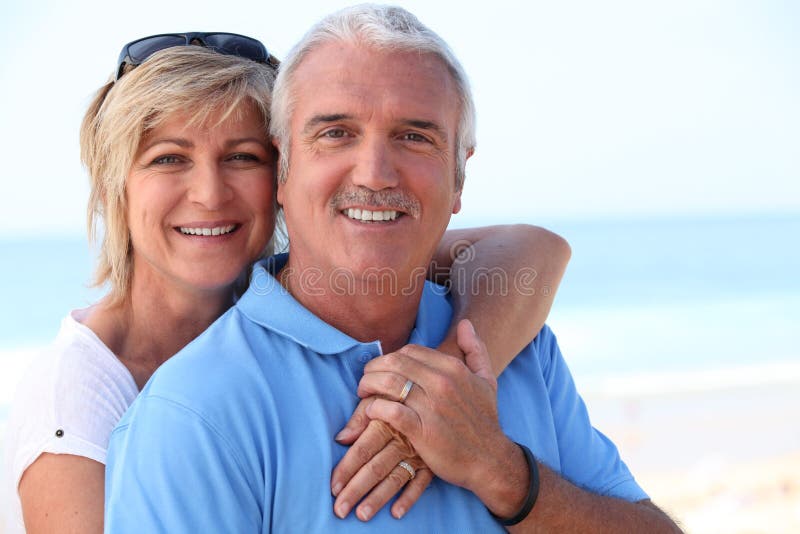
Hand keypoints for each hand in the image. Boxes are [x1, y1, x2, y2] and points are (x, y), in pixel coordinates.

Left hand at [331, 398, 433, 520]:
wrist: (447, 400)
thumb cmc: (406, 397)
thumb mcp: (385, 396)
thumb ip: (361, 415)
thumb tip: (341, 438)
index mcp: (387, 421)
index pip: (363, 448)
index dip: (347, 468)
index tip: (333, 487)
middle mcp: (402, 439)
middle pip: (376, 467)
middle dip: (356, 489)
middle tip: (340, 509)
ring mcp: (419, 452)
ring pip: (396, 478)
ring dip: (378, 498)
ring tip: (362, 514)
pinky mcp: (433, 461)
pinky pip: (422, 482)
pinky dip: (410, 497)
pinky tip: (396, 512)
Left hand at [359, 320, 511, 493]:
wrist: (490, 460)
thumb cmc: (485, 420)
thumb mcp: (487, 381)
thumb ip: (476, 350)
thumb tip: (465, 324)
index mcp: (453, 368)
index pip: (409, 351)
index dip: (391, 358)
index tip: (383, 369)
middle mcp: (442, 383)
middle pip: (395, 362)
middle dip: (374, 369)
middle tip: (365, 380)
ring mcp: (432, 407)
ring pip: (389, 383)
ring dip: (368, 385)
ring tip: (363, 394)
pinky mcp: (423, 431)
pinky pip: (390, 411)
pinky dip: (374, 408)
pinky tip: (371, 411)